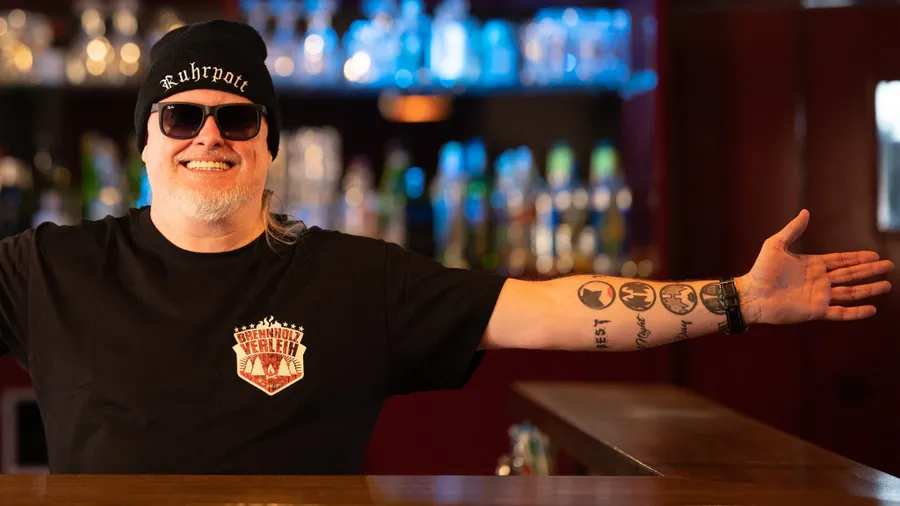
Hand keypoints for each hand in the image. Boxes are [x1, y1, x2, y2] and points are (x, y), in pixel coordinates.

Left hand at [735, 210, 892, 324]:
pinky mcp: (815, 311)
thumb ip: (793, 230)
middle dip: (870, 270)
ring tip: (887, 285)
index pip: (841, 260)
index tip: (875, 255)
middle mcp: (819, 280)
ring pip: (850, 292)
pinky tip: (872, 309)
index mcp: (812, 265)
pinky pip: (841, 312)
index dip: (858, 257)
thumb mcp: (776, 244)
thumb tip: (805, 212)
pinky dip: (856, 312)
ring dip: (868, 289)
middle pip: (851, 274)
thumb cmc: (760, 270)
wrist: (751, 294)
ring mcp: (819, 296)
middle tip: (889, 266)